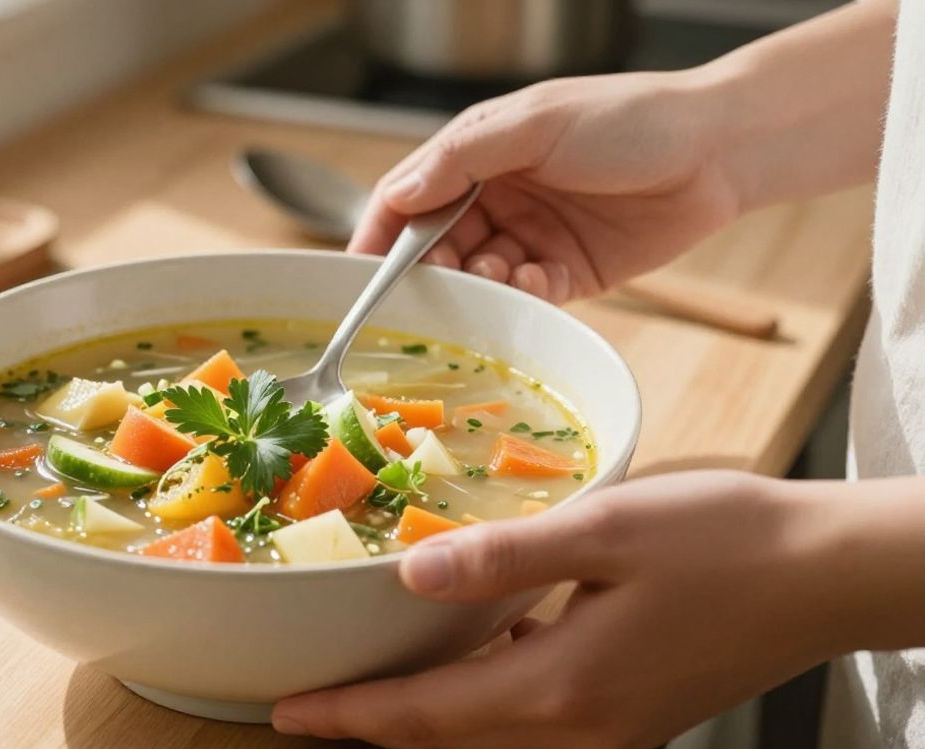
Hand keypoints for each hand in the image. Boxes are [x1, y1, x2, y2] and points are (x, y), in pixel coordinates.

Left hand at [271, 471, 855, 748]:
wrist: (828, 576)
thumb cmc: (725, 542)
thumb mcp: (604, 530)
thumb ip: (501, 558)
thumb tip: (413, 574)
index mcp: (560, 686)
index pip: (426, 717)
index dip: (350, 716)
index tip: (287, 712)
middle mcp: (579, 724)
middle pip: (450, 737)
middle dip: (374, 724)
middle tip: (310, 704)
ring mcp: (610, 724)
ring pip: (489, 730)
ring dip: (426, 712)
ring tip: (373, 682)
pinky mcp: (633, 708)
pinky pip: (533, 711)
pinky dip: (485, 692)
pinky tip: (477, 648)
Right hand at [350, 70, 743, 302]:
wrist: (720, 148)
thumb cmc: (629, 117)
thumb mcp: (535, 124)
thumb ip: (461, 160)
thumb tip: (397, 194)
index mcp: (479, 153)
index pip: (408, 199)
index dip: (380, 237)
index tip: (361, 277)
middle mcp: (497, 196)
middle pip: (437, 247)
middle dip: (433, 270)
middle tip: (439, 285)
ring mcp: (531, 236)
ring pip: (478, 278)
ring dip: (481, 284)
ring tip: (502, 272)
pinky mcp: (567, 272)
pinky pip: (526, 297)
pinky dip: (522, 297)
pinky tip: (536, 280)